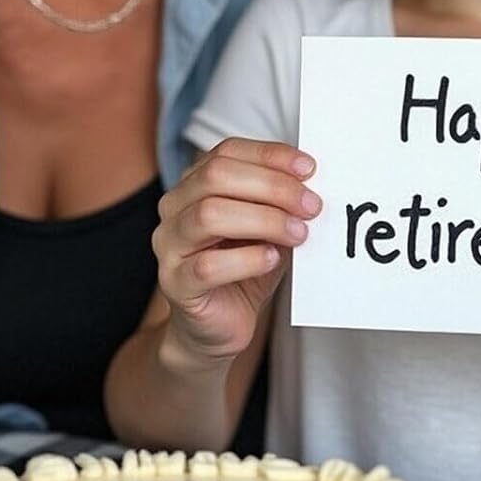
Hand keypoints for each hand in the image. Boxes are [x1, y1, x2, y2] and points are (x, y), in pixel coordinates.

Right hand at [154, 138, 320, 365]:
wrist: (218, 327)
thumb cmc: (244, 269)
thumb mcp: (267, 228)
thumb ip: (280, 203)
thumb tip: (311, 183)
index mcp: (193, 183)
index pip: (227, 152)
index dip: (269, 155)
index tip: (309, 168)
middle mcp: (174, 207)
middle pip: (216, 176)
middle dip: (272, 186)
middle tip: (311, 205)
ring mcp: (169, 245)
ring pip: (209, 214)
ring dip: (264, 220)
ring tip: (298, 234)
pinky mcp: (175, 283)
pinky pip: (208, 266)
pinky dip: (247, 259)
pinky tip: (271, 259)